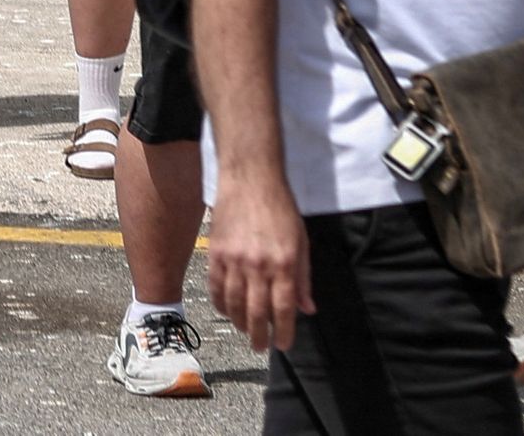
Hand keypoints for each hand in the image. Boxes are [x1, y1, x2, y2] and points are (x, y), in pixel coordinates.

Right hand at [208, 165, 312, 355]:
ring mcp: (234, 259)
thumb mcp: (301, 241)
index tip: (283, 344)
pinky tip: (226, 311)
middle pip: (257, 312)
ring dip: (239, 323)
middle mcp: (259, 265)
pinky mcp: (216, 252)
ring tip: (244, 330)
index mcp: (284, 263)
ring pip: (234, 303)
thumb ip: (303, 278)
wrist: (250, 178)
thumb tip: (308, 308)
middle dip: (259, 335)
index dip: (284, 331)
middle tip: (260, 346)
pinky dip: (220, 304)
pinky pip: (215, 287)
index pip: (284, 308)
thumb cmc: (280, 207)